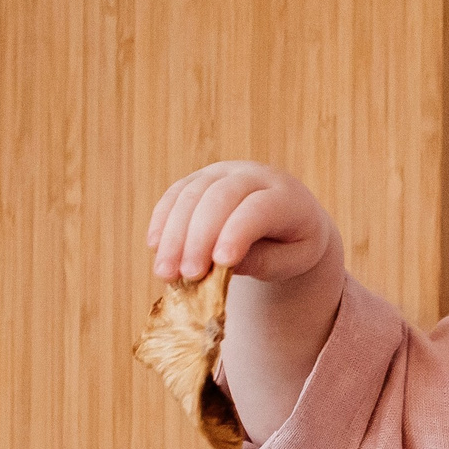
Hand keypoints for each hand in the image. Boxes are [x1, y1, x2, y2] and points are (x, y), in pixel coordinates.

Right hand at [147, 161, 332, 284]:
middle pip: (219, 198)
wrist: (289, 218)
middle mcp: (253, 175)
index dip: (236, 234)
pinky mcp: (200, 179)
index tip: (220, 264)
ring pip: (191, 195)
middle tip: (187, 275)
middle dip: (199, 238)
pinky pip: (175, 194)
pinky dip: (162, 220)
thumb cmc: (293, 245)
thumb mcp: (292, 259)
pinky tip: (155, 247)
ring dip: (174, 235)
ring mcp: (223, 172)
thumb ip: (264, 262)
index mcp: (286, 196)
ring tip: (165, 273)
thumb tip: (222, 265)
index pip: (257, 209)